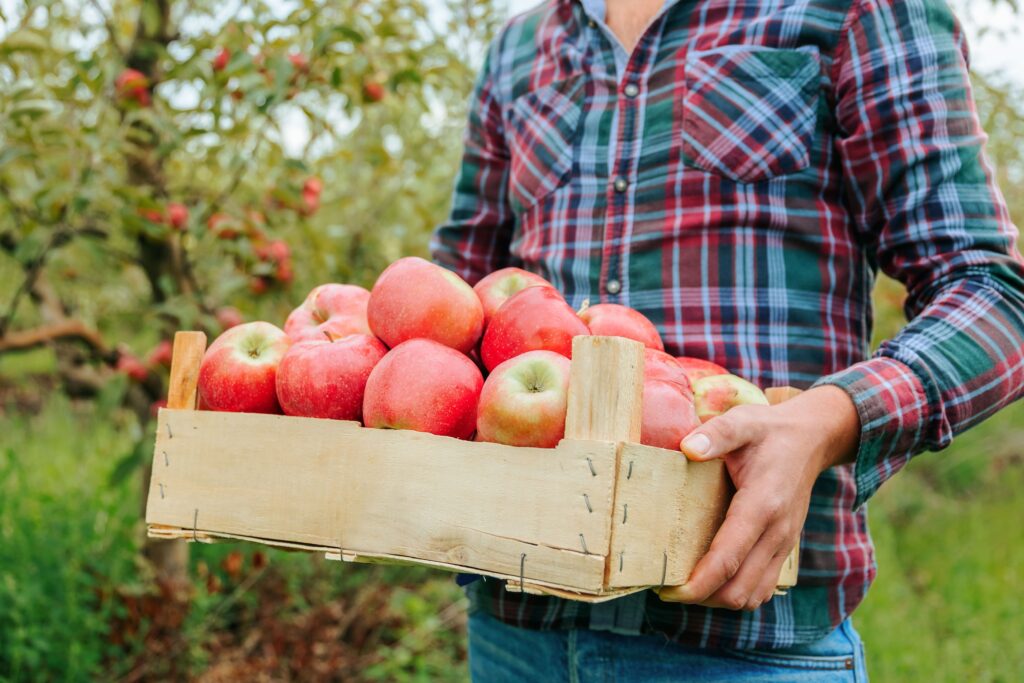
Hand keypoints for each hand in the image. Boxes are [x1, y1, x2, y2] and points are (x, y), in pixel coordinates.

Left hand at [657, 385, 859, 609]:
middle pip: (739, 589)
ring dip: (718, 599)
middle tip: (668, 588)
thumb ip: (715, 434)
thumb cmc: (770, 430)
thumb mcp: (742, 421)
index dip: (699, 582)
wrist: (812, 438)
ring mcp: (784, 544)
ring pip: (752, 595)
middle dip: (702, 597)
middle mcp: (777, 532)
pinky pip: (762, 587)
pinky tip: (713, 579)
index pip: (729, 558)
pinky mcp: (784, 548)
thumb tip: (687, 448)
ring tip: (686, 586)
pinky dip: (736, 592)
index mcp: (762, 505)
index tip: (670, 591)